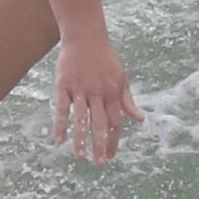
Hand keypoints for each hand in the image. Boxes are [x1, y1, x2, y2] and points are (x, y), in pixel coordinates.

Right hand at [51, 34, 142, 163]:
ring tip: (80, 156)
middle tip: (100, 163)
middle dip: (101, 144)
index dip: (114, 140)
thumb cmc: (105, 59)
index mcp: (113, 92)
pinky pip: (61, 107)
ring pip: (81, 118)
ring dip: (81, 139)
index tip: (112, 156)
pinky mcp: (63, 84)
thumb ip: (128, 100)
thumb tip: (139, 120)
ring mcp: (80, 88)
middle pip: (100, 123)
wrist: (85, 36)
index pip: (116, 122)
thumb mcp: (121, 78)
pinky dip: (61, 123)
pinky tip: (59, 138)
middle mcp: (98, 92)